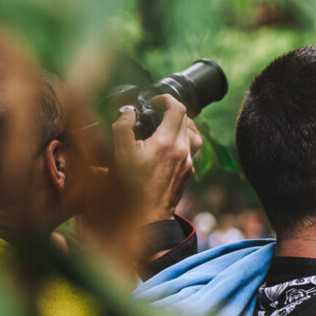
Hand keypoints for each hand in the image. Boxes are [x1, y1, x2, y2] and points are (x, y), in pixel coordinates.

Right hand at [112, 94, 202, 223]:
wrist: (148, 215)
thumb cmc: (132, 187)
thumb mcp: (121, 152)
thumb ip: (123, 126)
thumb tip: (128, 111)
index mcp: (167, 142)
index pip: (178, 109)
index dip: (167, 99)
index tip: (155, 101)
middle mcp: (182, 150)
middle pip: (187, 120)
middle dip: (173, 111)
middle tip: (157, 112)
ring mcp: (188, 163)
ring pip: (194, 135)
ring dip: (183, 126)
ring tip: (167, 126)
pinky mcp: (189, 173)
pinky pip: (191, 151)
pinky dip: (182, 142)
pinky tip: (167, 147)